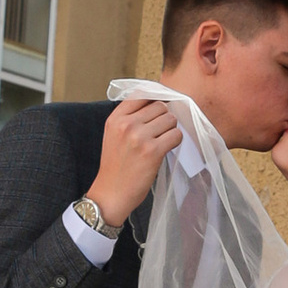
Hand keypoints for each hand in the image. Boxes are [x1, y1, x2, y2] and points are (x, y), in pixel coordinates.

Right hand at [91, 92, 182, 227]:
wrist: (111, 193)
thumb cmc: (115, 166)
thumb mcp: (113, 135)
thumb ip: (129, 118)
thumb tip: (158, 104)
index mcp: (115, 118)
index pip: (142, 94)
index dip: (155, 99)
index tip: (158, 110)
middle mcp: (126, 124)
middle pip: (160, 106)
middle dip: (164, 118)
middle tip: (159, 132)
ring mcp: (139, 137)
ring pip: (170, 119)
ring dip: (171, 130)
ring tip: (162, 142)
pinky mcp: (152, 151)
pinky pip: (176, 135)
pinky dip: (176, 141)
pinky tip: (167, 149)